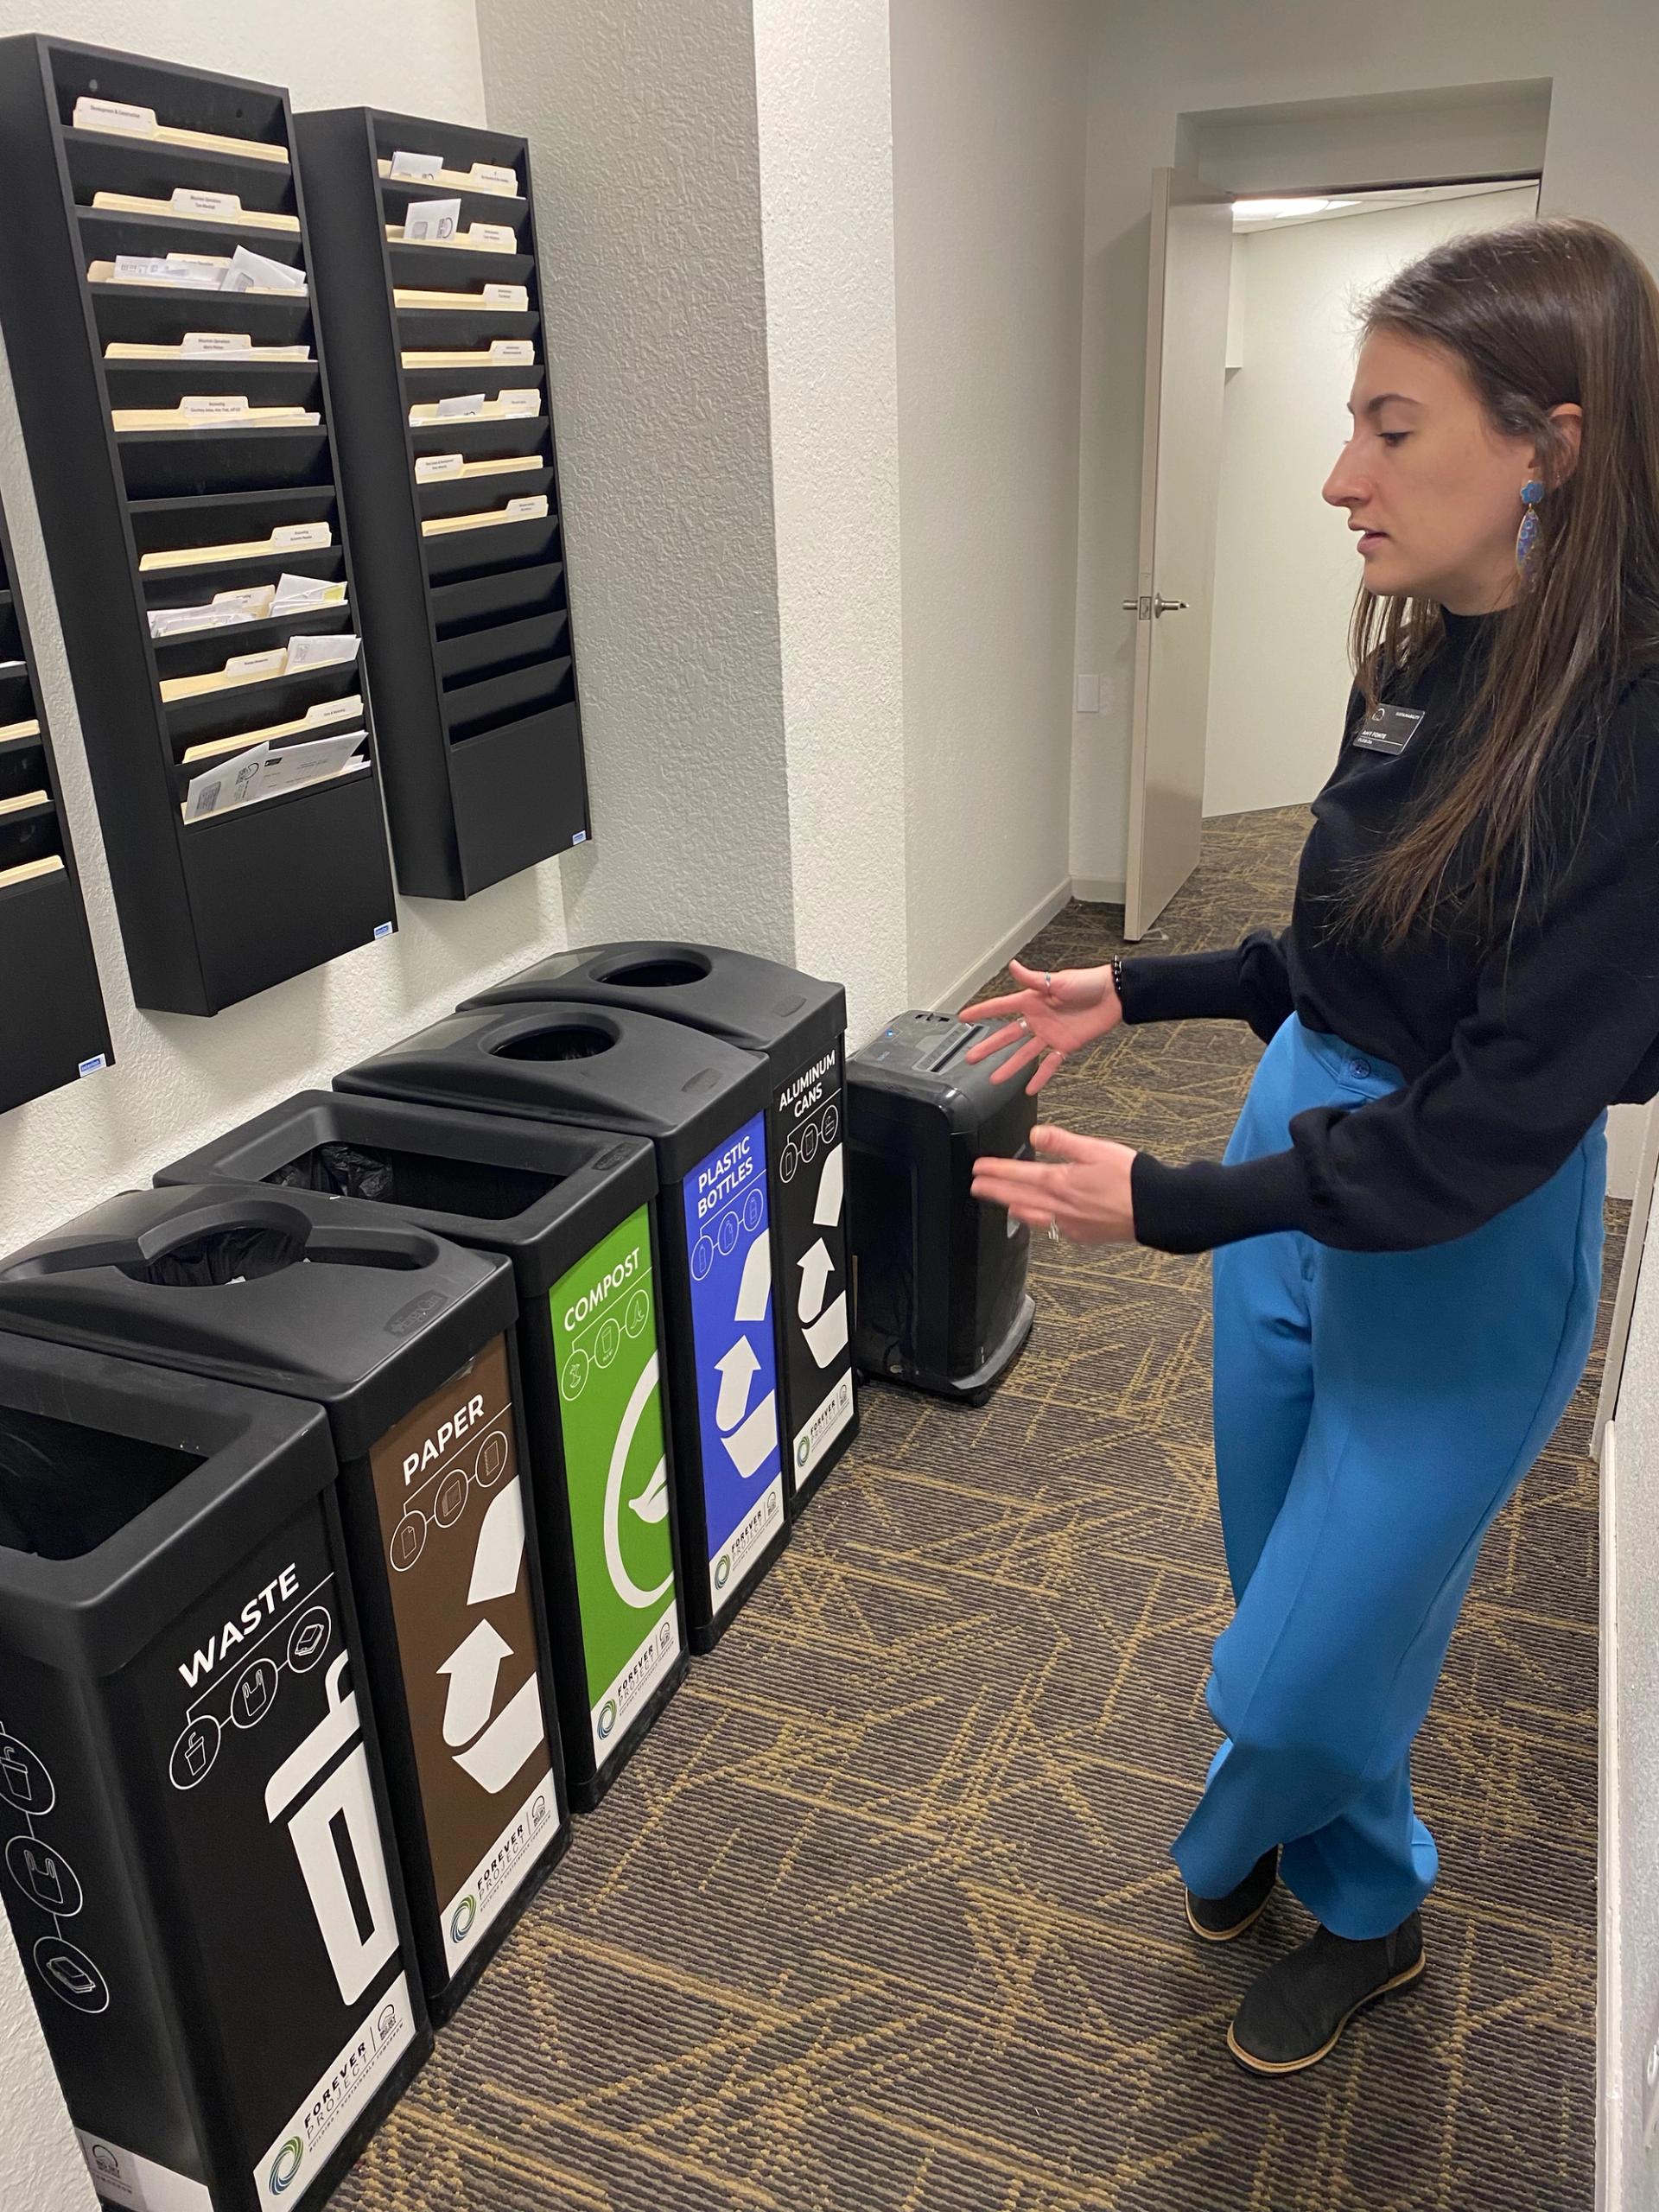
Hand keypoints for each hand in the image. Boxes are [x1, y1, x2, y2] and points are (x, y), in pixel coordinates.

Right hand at [958, 958, 1120, 1095]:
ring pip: (1024, 1054)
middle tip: (971, 1057)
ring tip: (994, 1078)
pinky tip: (1030, 1088)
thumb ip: (1033, 978)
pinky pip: (1050, 1064)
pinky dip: (1040, 1076)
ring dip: (1009, 1066)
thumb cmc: (1088, 983)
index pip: (1001, 1007)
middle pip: (1007, 1036)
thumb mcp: (1059, 979)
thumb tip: (1013, 966)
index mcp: (1032, 1000)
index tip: (964, 1018)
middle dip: (988, 1047)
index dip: (981, 1012)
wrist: (1114, 996)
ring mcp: (1050, 1033)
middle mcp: (1038, 1018)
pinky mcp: (1065, 1045)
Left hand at [970, 1124, 1138, 1244]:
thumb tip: (1035, 1134)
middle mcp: (1061, 1207)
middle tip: (976, 1187)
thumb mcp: (1095, 1150)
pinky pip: (1053, 1228)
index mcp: (1062, 1182)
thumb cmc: (1132, 1179)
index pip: (1019, 1175)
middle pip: (1019, 1197)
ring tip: (1002, 1203)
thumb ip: (1062, 1142)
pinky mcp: (1084, 1235)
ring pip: (1033, 1216)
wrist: (1156, 1210)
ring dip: (1014, 1207)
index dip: (996, 1171)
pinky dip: (1039, 1221)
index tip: (979, 1168)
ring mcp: (1071, 1224)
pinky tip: (1040, 1218)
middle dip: (995, 1191)